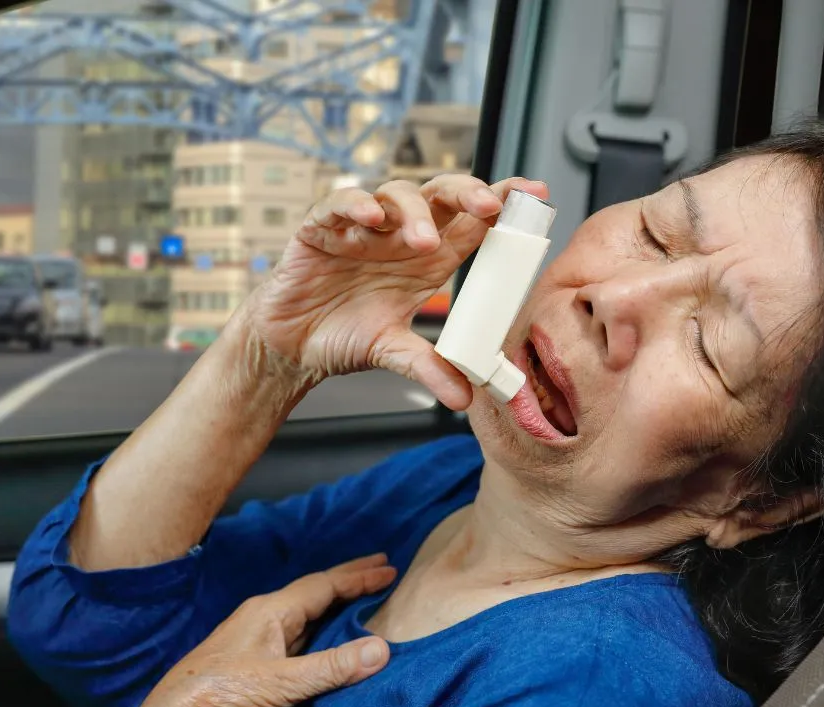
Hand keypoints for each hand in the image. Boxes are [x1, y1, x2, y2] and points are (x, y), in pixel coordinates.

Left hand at [125, 554, 397, 706]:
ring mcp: (255, 643)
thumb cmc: (222, 695)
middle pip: (314, 595)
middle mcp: (262, 620)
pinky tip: (326, 642)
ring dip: (333, 609)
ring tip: (360, 602)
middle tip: (380, 570)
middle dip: (348, 583)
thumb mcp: (284, 681)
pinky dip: (318, 635)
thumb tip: (382, 649)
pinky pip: (294, 641)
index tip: (389, 568)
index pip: (323, 585)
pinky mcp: (251, 667)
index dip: (358, 577)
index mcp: (269, 611)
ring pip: (303, 618)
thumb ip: (334, 666)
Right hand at [252, 174, 549, 410]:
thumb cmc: (344, 336)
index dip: (502, 203)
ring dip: (414, 212)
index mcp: (428, 258)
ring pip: (397, 194)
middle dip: (468, 192)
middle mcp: (401, 235)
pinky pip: (340, 203)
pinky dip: (356, 206)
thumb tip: (464, 397)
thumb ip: (428, 368)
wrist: (289, 345)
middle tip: (488, 206)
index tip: (535, 194)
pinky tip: (370, 219)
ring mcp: (363, 227)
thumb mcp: (393, 353)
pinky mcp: (322, 227)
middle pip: (442, 195)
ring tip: (422, 242)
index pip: (472, 221)